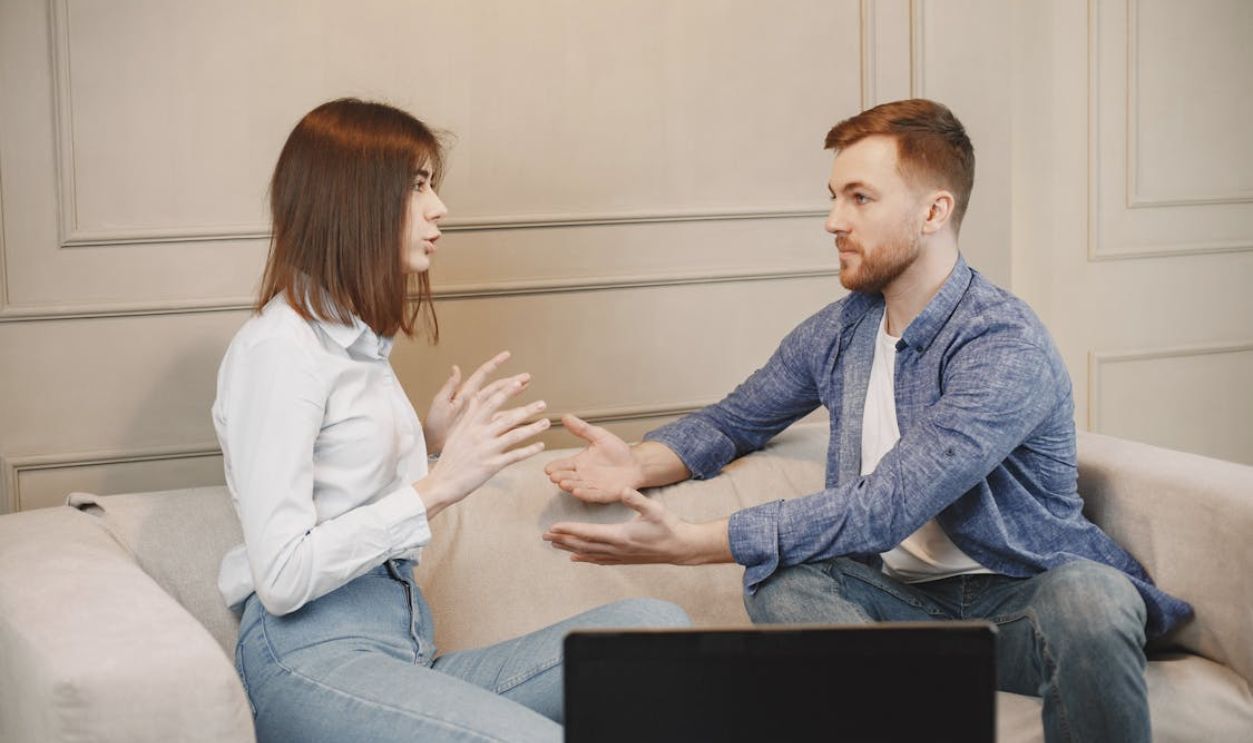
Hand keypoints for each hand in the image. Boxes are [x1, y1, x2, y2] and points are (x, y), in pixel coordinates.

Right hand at [418, 372, 548, 511]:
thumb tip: (476, 401)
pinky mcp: (492, 465)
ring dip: (533, 428)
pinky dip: (530, 450)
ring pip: (515, 435)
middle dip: (526, 409)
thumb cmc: (450, 458)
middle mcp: (479, 434)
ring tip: (546, 422)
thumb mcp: (457, 433)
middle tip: (542, 403)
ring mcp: (486, 449)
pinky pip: (515, 456)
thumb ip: (469, 417)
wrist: (442, 482)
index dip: (505, 391)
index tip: (518, 382)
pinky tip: (540, 446)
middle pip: (507, 417)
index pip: (490, 402)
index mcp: (469, 424)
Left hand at [424, 351, 517, 455]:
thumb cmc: (433, 425)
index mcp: (465, 394)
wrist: (433, 446)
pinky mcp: (483, 428)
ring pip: (502, 401)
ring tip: (527, 388)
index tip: (507, 355)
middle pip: (497, 387)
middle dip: (512, 380)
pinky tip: (521, 414)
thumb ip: (449, 387)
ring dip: (514, 394)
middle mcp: (475, 402)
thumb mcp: (439, 404)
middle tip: (527, 376)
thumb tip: (455, 368)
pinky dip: (511, 415)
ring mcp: (481, 415)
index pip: (483, 375)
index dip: (495, 364)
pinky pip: (500, 419)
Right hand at [543, 415, 644, 502]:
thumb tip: (565, 417)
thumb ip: (581, 428)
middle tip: (554, 476)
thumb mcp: (599, 436)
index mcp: (579, 462)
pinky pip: (592, 495)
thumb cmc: (617, 451)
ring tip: (563, 484)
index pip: (563, 465)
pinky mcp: (603, 494)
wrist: (636, 463)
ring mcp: (592, 486)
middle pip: (568, 477)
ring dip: (570, 486)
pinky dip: (584, 494)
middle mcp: (583, 475)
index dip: (555, 467)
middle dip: (560, 477)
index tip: (548, 468)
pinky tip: (577, 492)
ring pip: (577, 487)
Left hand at [543, 489, 731, 565]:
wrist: (681, 547)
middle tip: (544, 537)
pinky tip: (576, 558)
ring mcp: (620, 555)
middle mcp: (616, 548)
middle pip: (583, 545)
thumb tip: (621, 490)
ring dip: (570, 549)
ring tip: (554, 545)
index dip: (569, 531)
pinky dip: (585, 558)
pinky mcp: (624, 559)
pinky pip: (599, 560)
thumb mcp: (654, 508)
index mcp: (620, 535)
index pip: (588, 533)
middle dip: (562, 540)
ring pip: (588, 554)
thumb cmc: (669, 526)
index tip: (553, 528)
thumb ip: (636, 499)